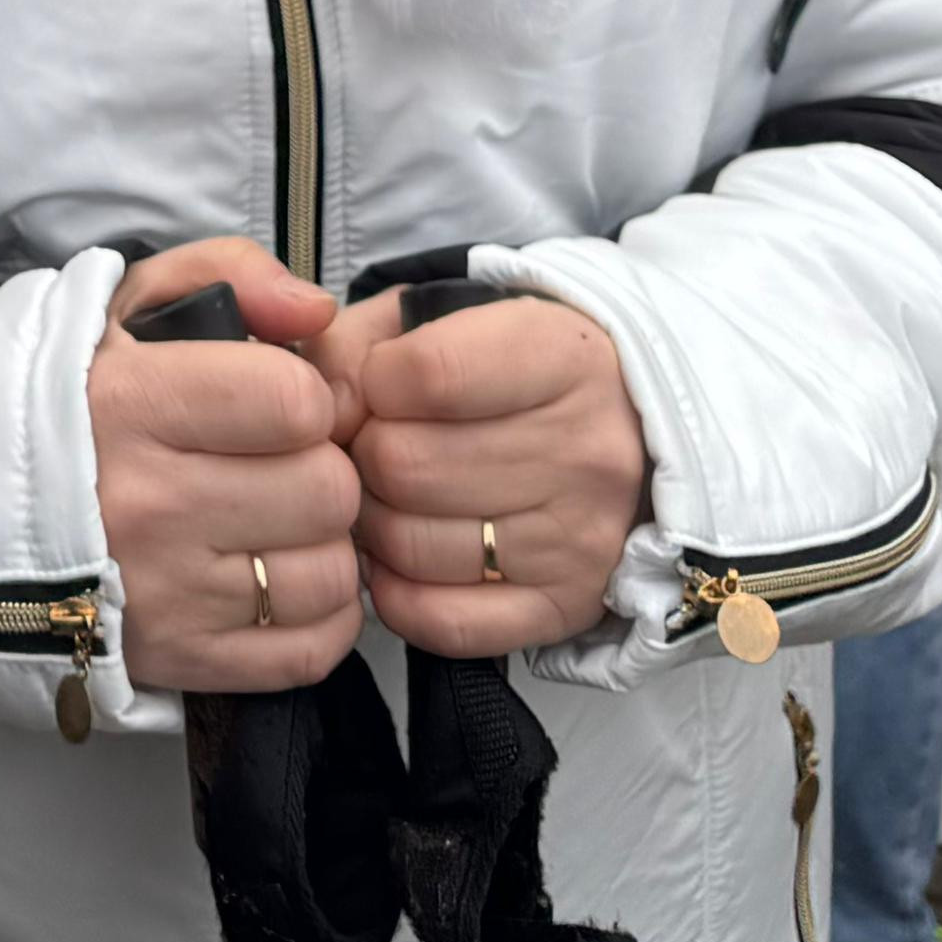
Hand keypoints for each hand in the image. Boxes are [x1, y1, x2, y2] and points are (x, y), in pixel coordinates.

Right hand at [90, 239, 361, 694]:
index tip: (274, 400)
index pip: (296, 400)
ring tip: (273, 523)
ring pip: (328, 573)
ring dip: (318, 544)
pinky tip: (276, 580)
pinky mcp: (179, 664)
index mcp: (131, 405)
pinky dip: (315, 616)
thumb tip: (316, 311)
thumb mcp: (127, 307)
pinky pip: (310, 649)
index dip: (303, 393)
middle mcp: (148, 505)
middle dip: (317, 467)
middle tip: (276, 464)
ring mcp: (165, 595)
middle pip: (327, 489)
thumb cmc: (70, 402)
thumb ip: (227, 271)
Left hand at [314, 289, 648, 658]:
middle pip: (405, 465)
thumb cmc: (506, 367)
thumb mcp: (443, 320)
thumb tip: (318, 407)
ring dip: (372, 522)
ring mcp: (582, 538)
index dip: (371, 381)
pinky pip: (443, 621)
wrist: (623, 430)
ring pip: (411, 544)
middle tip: (374, 449)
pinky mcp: (567, 608)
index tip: (377, 386)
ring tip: (385, 497)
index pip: (426, 375)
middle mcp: (587, 450)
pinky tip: (397, 558)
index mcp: (566, 357)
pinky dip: (396, 593)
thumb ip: (359, 343)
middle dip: (365, 454)